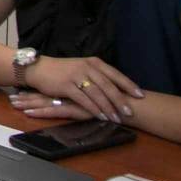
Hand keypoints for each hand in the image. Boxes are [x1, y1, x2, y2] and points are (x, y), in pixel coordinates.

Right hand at [12, 55, 141, 122]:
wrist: (39, 69)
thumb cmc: (63, 71)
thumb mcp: (82, 68)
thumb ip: (98, 76)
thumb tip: (117, 90)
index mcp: (93, 62)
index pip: (115, 74)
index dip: (128, 84)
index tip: (141, 95)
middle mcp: (87, 67)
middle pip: (108, 85)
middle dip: (120, 100)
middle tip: (130, 112)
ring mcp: (76, 75)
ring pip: (97, 93)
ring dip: (108, 107)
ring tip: (117, 118)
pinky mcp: (66, 85)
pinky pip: (84, 99)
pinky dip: (94, 108)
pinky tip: (101, 116)